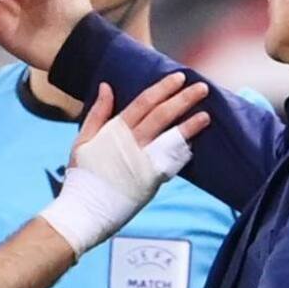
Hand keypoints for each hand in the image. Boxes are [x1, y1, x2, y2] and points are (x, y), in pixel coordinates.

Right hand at [71, 75, 210, 170]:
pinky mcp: (152, 180)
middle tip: (201, 87)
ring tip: (206, 114)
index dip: (163, 88)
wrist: (85, 209)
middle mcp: (133, 143)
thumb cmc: (81, 175)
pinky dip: (184, 151)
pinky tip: (195, 143)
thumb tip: (106, 86)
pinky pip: (172, 162)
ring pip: (171, 138)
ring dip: (190, 125)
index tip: (179, 77)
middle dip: (183, 99)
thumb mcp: (82, 139)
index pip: (144, 102)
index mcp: (115, 130)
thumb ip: (98, 112)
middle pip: (162, 115)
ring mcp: (144, 162)